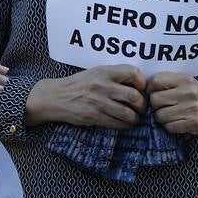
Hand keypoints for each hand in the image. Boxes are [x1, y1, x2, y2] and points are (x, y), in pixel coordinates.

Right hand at [32, 65, 146, 128]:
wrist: (55, 96)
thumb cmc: (79, 84)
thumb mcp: (95, 73)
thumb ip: (114, 76)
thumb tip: (138, 85)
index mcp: (105, 71)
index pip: (134, 73)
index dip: (142, 83)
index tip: (141, 89)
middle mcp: (103, 85)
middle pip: (134, 96)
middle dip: (142, 105)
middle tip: (141, 108)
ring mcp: (98, 102)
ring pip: (127, 113)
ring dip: (135, 118)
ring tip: (134, 118)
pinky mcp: (93, 116)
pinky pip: (116, 123)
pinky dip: (124, 125)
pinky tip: (124, 123)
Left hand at [146, 72, 197, 135]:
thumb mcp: (186, 83)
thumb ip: (169, 82)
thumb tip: (144, 88)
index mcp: (184, 79)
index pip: (155, 81)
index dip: (149, 89)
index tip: (153, 93)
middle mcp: (187, 92)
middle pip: (155, 100)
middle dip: (155, 105)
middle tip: (162, 106)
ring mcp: (191, 108)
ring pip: (160, 115)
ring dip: (161, 118)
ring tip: (170, 115)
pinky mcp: (193, 123)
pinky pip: (169, 127)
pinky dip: (169, 126)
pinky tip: (176, 122)